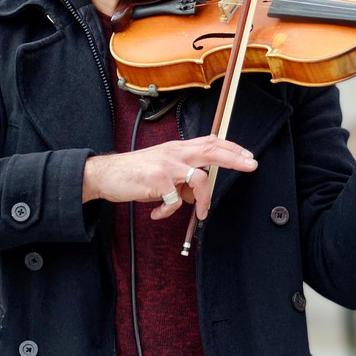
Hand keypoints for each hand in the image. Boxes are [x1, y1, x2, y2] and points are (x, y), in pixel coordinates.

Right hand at [83, 136, 258, 221]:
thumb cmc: (131, 173)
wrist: (104, 174)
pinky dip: (168, 211)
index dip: (231, 147)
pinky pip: (175, 200)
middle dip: (235, 158)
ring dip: (204, 201)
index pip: (209, 141)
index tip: (247, 154)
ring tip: (200, 214)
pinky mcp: (158, 181)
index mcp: (176, 148)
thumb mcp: (160, 169)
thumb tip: (195, 194)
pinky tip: (158, 213)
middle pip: (212, 150)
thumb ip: (180, 176)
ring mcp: (166, 166)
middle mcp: (174, 153)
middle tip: (251, 165)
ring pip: (199, 180)